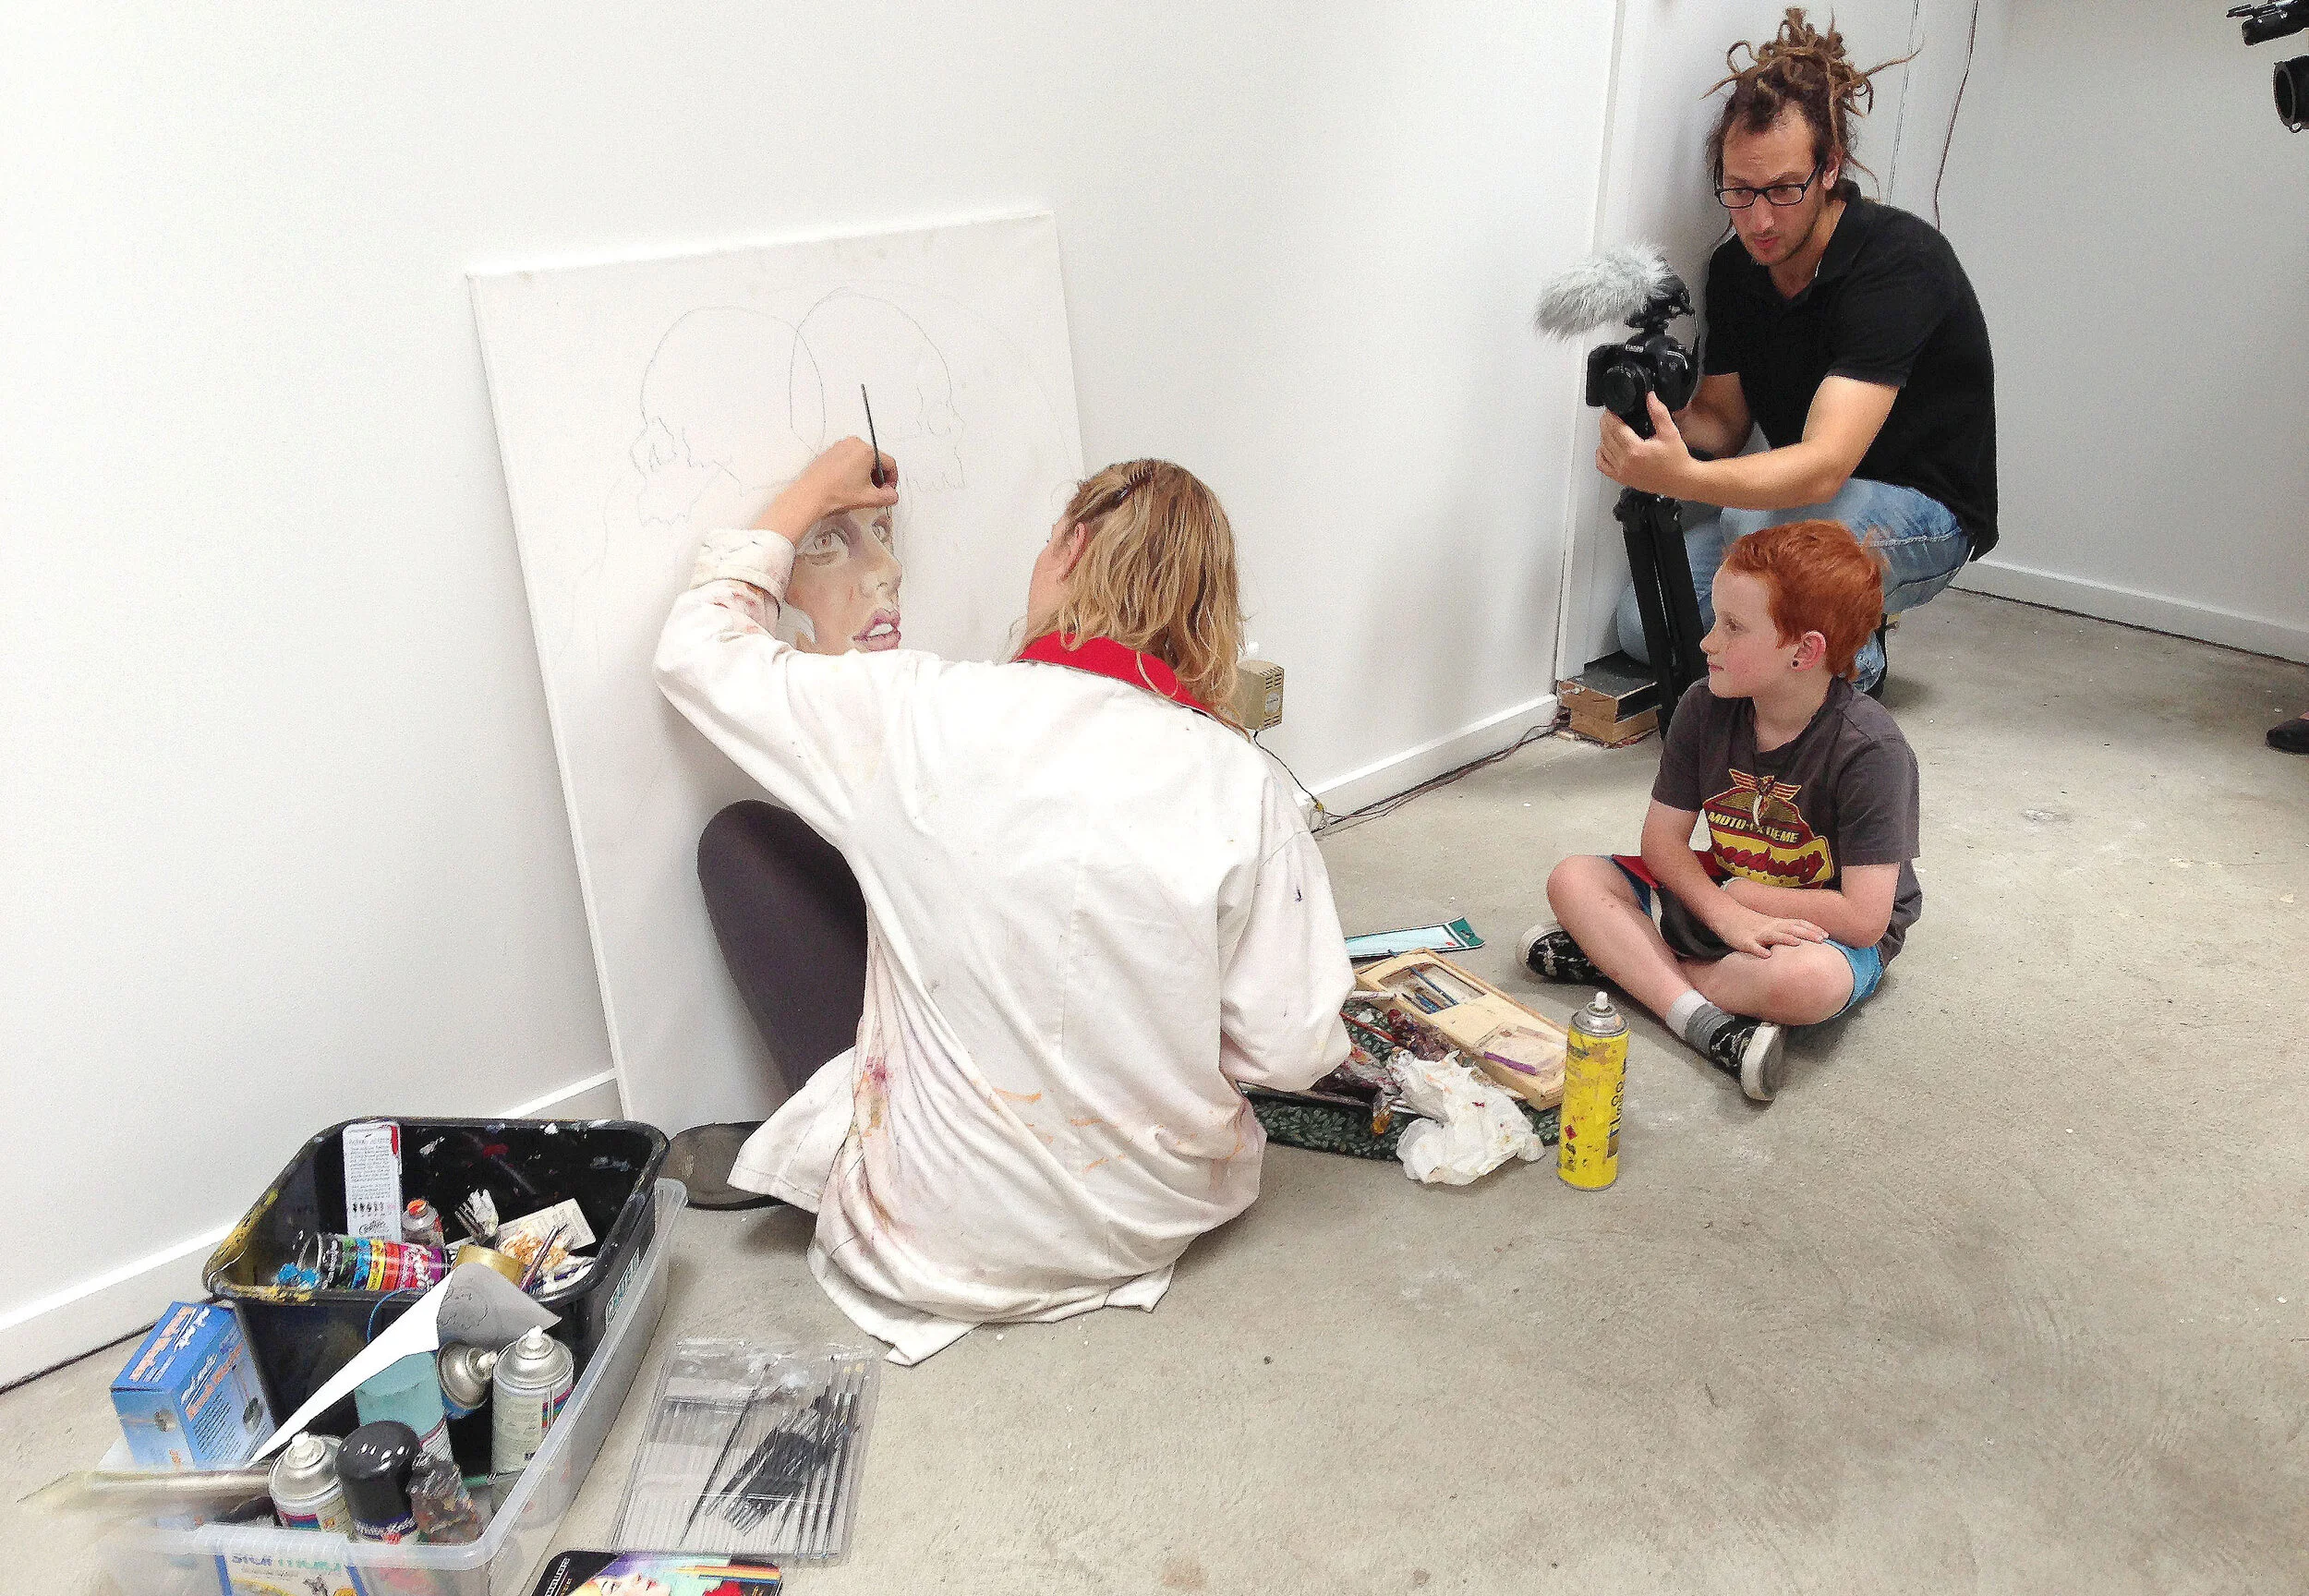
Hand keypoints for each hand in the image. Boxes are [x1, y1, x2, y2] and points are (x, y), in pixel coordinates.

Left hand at [756, 437, 898, 543]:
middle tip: (875, 492)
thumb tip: (891, 495)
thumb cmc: (836, 493)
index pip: (889, 463)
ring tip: (860, 490)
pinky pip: (849, 458)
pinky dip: (853, 470)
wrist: (810, 495)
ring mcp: (840, 446)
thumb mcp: (869, 498)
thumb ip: (888, 496)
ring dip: (866, 474)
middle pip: (876, 459)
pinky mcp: (831, 452)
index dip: (892, 480)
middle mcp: (854, 444)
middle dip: (878, 477)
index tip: (888, 491)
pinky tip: (848, 485)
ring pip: (862, 459)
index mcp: (867, 451)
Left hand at [1596, 393, 1694, 496]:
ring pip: (1603, 449)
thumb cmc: (1677, 460)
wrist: (1681, 480)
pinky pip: (1602, 465)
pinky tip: (1607, 447)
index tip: (1611, 409)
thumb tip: (1650, 397)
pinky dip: (1601, 454)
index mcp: (1636, 450)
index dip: (1610, 415)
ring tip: (1610, 427)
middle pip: (1606, 437)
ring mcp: (1622, 472)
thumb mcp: (1670, 433)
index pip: (1615, 428)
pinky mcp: (1622, 479)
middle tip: (1610, 415)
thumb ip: (1659, 413)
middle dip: (1606, 423)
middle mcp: (1626, 462)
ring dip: (1603, 437)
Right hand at [1716, 904, 1827, 959]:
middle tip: (1822, 940)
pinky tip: (1767, 956)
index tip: (1826, 935)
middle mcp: (1769, 926)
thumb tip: (1801, 939)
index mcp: (1776, 923)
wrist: (1725, 914)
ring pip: (1773, 935)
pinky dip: (1759, 951)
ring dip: (1786, 939)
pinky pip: (1752, 946)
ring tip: (1798, 943)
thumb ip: (1783, 931)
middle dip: (1806, 933)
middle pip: (1790, 929)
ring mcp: (1756, 934)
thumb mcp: (1769, 924)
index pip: (1797, 923)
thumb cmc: (1748, 923)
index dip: (1812, 928)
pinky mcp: (1743, 941)